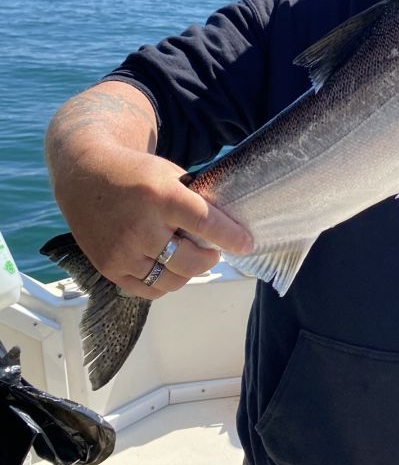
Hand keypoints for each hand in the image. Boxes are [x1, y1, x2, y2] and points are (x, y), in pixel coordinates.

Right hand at [54, 145, 251, 299]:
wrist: (85, 176)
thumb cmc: (136, 174)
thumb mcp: (169, 174)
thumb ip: (194, 200)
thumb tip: (227, 227)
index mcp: (160, 196)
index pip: (205, 223)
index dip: (231, 237)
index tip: (246, 244)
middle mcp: (141, 226)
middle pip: (190, 261)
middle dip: (210, 258)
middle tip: (213, 250)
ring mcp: (123, 251)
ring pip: (171, 281)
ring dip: (189, 272)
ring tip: (190, 257)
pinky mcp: (109, 268)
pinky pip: (148, 290)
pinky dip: (165, 283)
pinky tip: (168, 267)